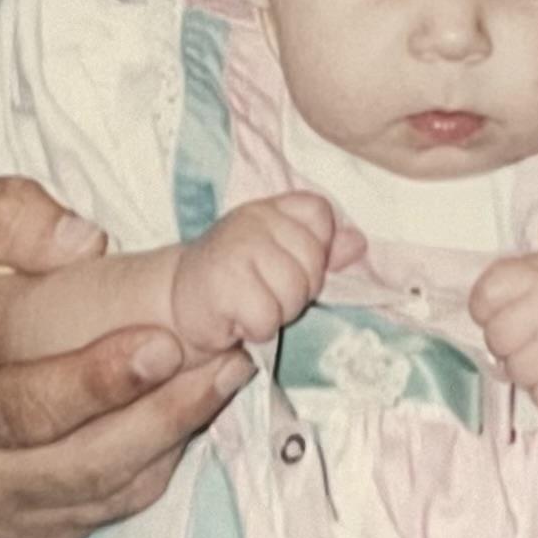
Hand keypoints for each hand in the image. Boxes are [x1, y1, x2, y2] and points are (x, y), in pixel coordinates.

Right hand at [0, 175, 254, 537]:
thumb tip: (82, 243)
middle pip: (78, 466)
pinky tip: (200, 405)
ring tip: (229, 374)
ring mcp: (7, 508)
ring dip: (175, 436)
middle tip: (224, 362)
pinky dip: (164, 458)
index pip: (17, 411)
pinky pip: (118, 502)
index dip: (90, 384)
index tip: (161, 345)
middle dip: (159, 417)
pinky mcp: (46, 521)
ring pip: (109, 490)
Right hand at [171, 191, 361, 353]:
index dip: (316, 249)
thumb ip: (321, 249)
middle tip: (264, 292)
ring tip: (250, 305)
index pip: (320, 215)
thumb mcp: (282, 257)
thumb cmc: (237, 281)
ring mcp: (236, 248)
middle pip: (313, 262)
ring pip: (294, 292)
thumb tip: (359, 244)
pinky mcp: (221, 284)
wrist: (178, 304)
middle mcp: (253, 220)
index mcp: (271, 208)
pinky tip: (236, 319)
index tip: (287, 264)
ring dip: (277, 312)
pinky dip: (256, 329)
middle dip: (297, 291)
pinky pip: (268, 318)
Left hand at [470, 249, 537, 415]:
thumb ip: (515, 279)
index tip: (505, 312)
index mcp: (537, 274)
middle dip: (508, 344)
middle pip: (497, 339)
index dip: (487, 310)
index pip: (484, 297)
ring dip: (531, 371)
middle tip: (531, 340)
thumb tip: (482, 311)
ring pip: (517, 372)